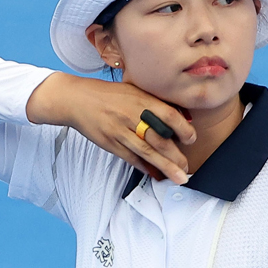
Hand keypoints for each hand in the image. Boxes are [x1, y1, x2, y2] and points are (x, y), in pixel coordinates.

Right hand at [25, 73, 197, 183]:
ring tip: (179, 177)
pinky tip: (156, 174)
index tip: (191, 139)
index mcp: (141, 99)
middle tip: (188, 167)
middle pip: (159, 138)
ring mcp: (119, 131)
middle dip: (176, 156)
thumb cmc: (110, 95)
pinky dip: (145, 168)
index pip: (169, 115)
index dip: (183, 129)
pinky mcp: (110, 143)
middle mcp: (131, 115)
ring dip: (165, 166)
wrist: (76, 99)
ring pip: (147, 152)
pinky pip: (131, 158)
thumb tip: (182, 119)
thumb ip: (155, 103)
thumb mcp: (134, 90)